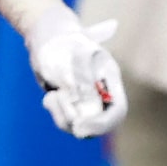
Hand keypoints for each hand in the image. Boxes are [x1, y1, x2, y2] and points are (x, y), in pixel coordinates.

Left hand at [29, 16, 125, 138]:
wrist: (49, 38)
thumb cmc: (63, 41)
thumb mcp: (73, 54)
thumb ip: (81, 78)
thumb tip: (84, 104)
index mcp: (110, 78)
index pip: (117, 110)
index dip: (101, 123)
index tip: (78, 127)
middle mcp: (103, 93)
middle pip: (100, 124)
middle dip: (77, 121)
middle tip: (59, 105)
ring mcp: (88, 100)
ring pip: (80, 126)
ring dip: (62, 114)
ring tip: (53, 95)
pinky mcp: (73, 105)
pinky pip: (66, 121)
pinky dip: (56, 111)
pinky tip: (50, 96)